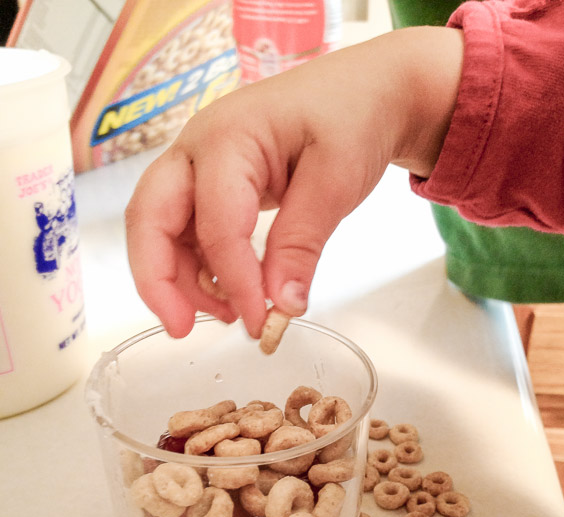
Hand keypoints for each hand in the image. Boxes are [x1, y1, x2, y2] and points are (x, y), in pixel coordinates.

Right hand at [125, 27, 462, 338]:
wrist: (365, 92)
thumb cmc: (352, 116)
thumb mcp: (336, 179)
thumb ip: (301, 242)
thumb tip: (281, 304)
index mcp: (228, 136)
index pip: (215, 223)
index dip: (233, 280)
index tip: (259, 320)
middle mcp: (198, 149)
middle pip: (149, 217)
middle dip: (158, 279)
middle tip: (181, 329)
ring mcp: (200, 167)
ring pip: (162, 230)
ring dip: (181, 279)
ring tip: (226, 315)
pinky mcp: (213, 186)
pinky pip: (188, 232)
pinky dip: (200, 268)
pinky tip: (230, 293)